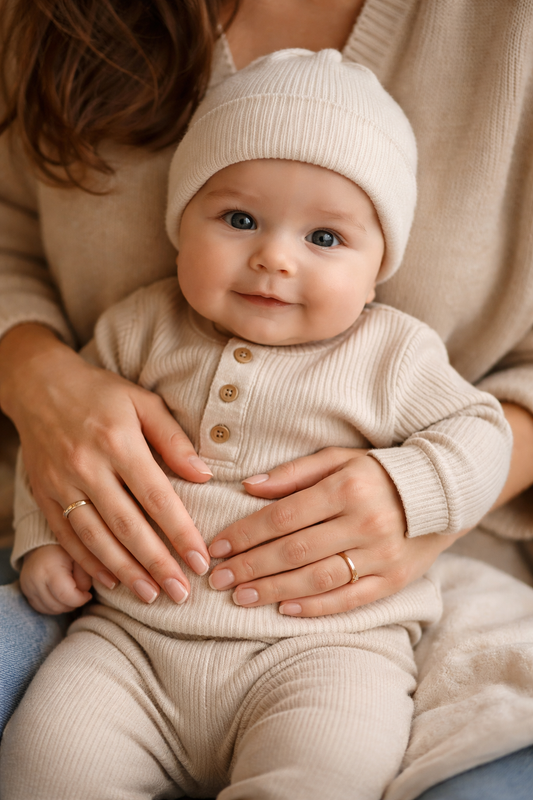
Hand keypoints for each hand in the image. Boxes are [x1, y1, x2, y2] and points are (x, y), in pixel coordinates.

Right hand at [0, 325, 211, 604]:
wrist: (39, 384)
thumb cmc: (101, 392)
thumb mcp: (142, 402)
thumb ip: (174, 440)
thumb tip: (204, 476)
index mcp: (118, 442)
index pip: (156, 497)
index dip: (180, 532)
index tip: (201, 559)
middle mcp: (88, 467)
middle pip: (127, 526)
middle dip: (157, 564)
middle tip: (182, 594)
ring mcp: (62, 483)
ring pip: (96, 538)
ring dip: (125, 571)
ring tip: (151, 596)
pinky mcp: (44, 494)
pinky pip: (67, 536)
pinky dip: (88, 562)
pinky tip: (110, 581)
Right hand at [20, 545, 92, 614]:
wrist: (44, 542)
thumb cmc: (66, 549)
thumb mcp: (80, 557)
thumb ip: (85, 577)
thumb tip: (85, 594)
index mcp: (49, 569)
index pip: (65, 596)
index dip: (80, 599)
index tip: (88, 594)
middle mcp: (34, 580)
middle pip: (58, 605)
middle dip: (73, 603)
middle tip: (81, 592)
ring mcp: (28, 587)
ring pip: (50, 609)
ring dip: (64, 605)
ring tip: (72, 592)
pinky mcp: (25, 591)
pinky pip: (42, 608)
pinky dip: (54, 606)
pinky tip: (62, 595)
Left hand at [208, 447, 461, 615]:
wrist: (444, 493)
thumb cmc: (380, 472)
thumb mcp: (340, 458)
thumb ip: (294, 472)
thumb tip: (249, 487)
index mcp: (345, 488)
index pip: (283, 516)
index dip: (245, 533)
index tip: (216, 547)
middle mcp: (363, 522)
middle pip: (294, 550)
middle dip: (250, 566)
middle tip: (217, 579)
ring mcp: (380, 555)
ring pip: (317, 579)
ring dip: (273, 591)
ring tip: (240, 597)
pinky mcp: (393, 580)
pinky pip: (350, 600)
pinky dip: (316, 607)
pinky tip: (284, 610)